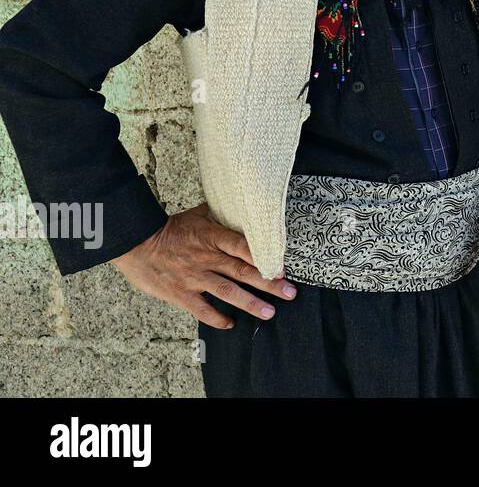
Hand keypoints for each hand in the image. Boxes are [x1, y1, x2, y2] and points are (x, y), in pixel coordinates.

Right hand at [111, 203, 296, 328]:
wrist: (135, 242)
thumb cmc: (169, 228)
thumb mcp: (198, 214)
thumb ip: (222, 214)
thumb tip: (243, 205)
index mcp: (213, 237)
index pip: (243, 247)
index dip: (264, 257)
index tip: (283, 267)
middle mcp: (207, 258)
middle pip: (243, 271)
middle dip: (269, 284)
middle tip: (290, 292)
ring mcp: (194, 277)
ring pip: (227, 291)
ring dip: (250, 303)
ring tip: (270, 312)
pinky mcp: (180, 293)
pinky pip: (202, 309)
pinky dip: (217, 318)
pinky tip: (230, 324)